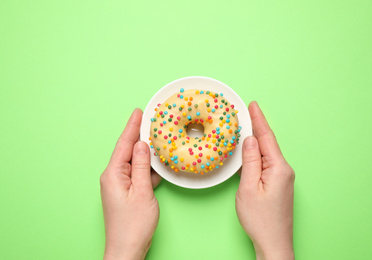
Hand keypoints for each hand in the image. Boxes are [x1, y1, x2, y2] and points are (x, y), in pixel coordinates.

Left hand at [100, 108, 160, 259]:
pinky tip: (156, 162)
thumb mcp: (142, 191)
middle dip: (138, 135)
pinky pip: (137, 173)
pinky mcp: (127, 192)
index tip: (138, 112)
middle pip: (127, 150)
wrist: (127, 248)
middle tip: (148, 119)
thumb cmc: (133, 224)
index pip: (124, 144)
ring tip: (155, 137)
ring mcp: (120, 184)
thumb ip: (142, 166)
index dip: (132, 127)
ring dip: (144, 151)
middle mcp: (113, 176)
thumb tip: (142, 144)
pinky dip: (147, 167)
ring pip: (134, 161)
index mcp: (113, 174)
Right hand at [236, 101, 294, 259]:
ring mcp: (283, 178)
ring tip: (249, 126)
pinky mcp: (279, 184)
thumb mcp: (248, 188)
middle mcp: (284, 170)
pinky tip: (254, 149)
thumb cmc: (260, 220)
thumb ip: (250, 161)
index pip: (266, 138)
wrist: (273, 243)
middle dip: (258, 126)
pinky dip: (259, 152)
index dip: (258, 120)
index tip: (253, 105)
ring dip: (258, 139)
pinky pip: (268, 162)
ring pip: (268, 153)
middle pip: (268, 143)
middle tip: (249, 111)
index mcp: (278, 168)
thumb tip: (249, 140)